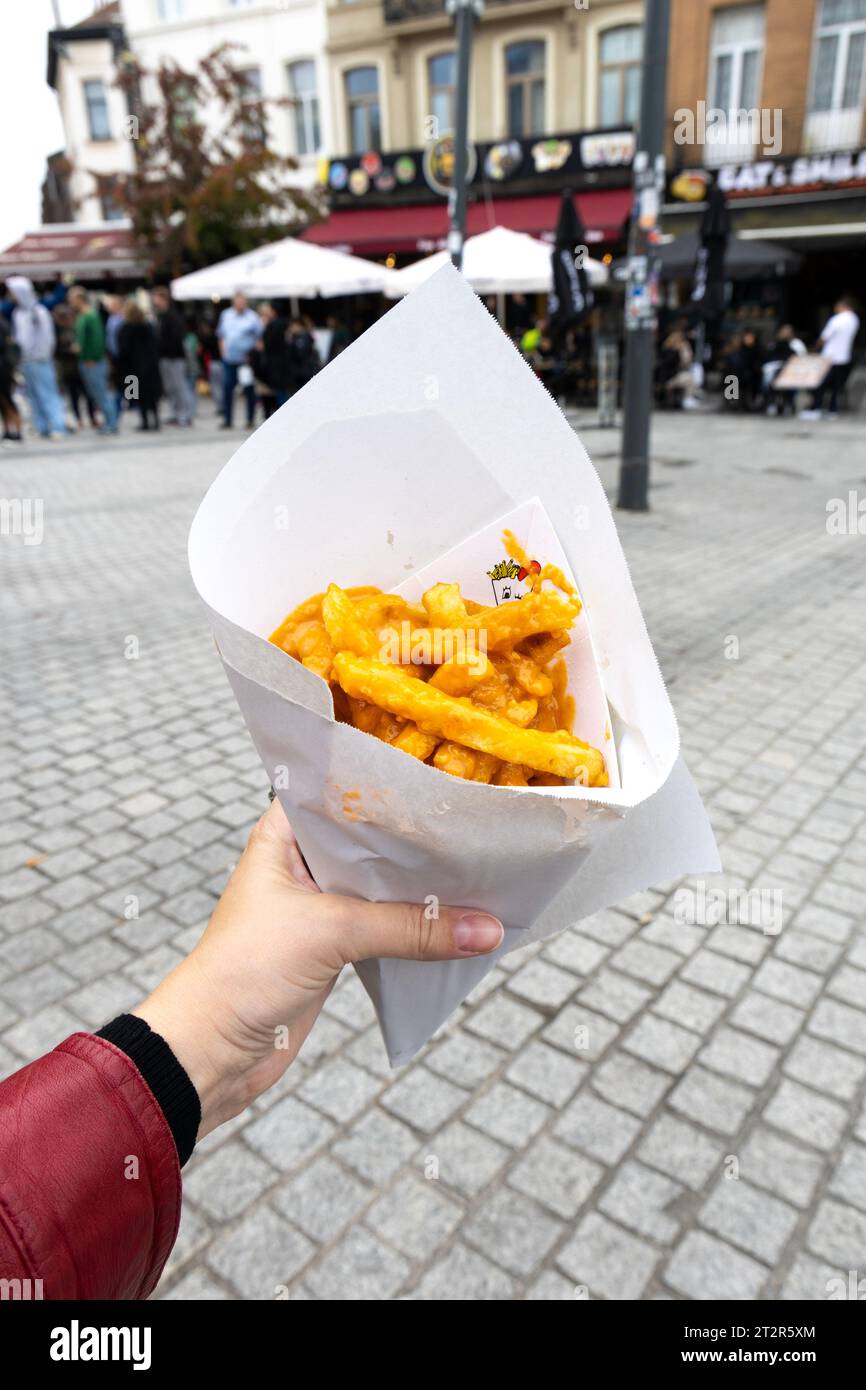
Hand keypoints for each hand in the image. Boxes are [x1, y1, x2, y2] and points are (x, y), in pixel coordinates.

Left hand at [134, 800, 502, 1137]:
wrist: (210, 1052)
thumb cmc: (245, 970)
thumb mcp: (331, 933)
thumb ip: (410, 927)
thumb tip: (487, 929)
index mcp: (284, 835)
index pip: (344, 791)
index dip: (392, 784)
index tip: (447, 778)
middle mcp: (303, 862)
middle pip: (374, 842)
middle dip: (422, 842)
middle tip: (480, 828)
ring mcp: (320, 906)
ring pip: (385, 888)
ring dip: (426, 890)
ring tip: (484, 871)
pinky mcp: (334, 947)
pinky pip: (389, 928)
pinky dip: (420, 928)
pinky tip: (461, 921)